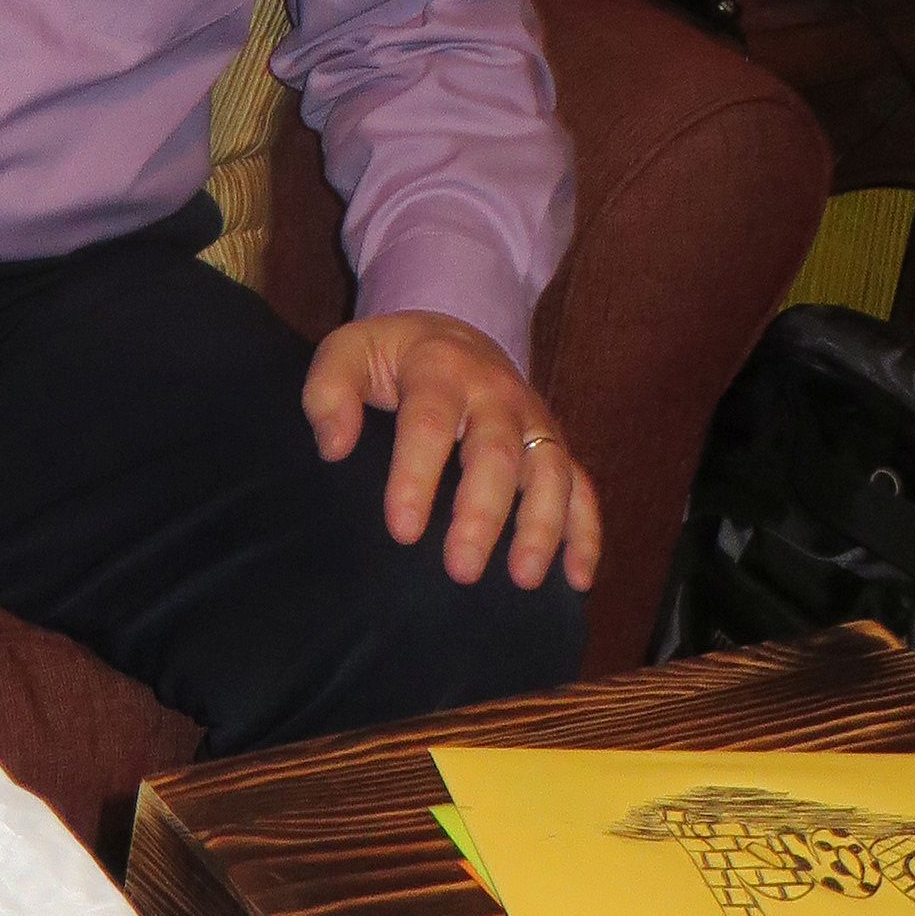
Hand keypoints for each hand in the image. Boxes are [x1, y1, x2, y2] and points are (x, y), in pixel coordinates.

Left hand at [302, 312, 600, 596]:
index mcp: (441, 368)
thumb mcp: (347, 353)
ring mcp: (533, 420)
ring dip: (540, 527)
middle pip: (495, 454)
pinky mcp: (554, 446)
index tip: (402, 531)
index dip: (416, 479)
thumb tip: (334, 448)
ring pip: (549, 471)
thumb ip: (330, 392)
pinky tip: (577, 578)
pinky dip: (584, 532)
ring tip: (523, 579)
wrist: (454, 337)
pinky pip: (581, 487)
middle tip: (461, 569)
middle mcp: (496, 392)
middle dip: (482, 514)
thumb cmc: (391, 358)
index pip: (430, 424)